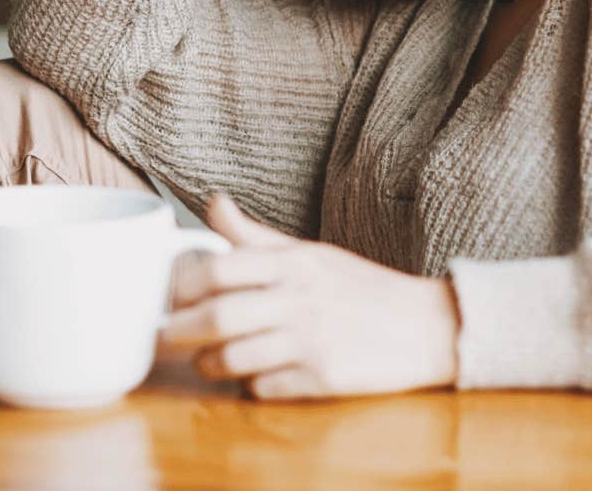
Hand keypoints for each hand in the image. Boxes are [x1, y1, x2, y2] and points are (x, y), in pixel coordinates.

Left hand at [158, 192, 460, 400]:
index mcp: (294, 263)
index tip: (167, 297)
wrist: (426, 326)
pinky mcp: (323, 378)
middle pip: (218, 316)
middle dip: (179, 331)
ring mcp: (312, 340)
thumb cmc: (361, 288)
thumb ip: (255, 235)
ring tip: (207, 361)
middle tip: (164, 337)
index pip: (220, 268)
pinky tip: (252, 378)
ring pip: (234, 358)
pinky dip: (250, 387)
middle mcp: (300, 298)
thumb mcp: (311, 253)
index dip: (181, 286)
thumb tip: (213, 202)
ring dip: (210, 364)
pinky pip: (265, 388)